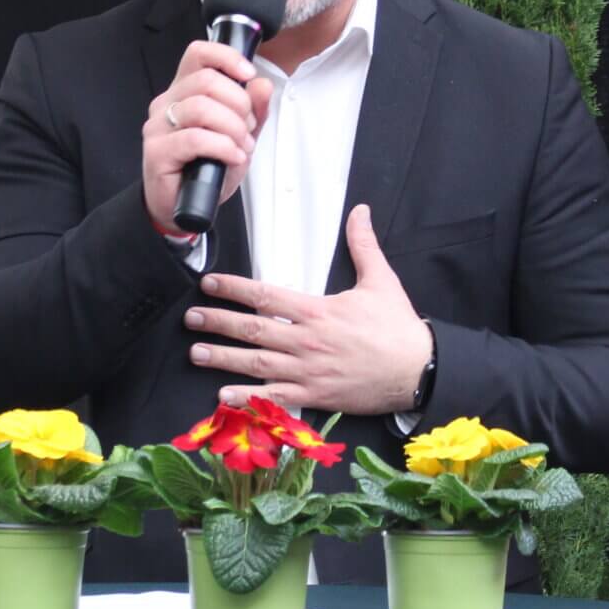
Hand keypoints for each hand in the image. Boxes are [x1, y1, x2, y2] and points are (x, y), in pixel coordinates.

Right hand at [142, 40, 273, 232]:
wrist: (183, 209)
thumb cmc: (206, 170)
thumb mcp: (239, 137)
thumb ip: (253, 112)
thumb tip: (262, 85)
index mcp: (184, 91)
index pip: (198, 54)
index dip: (226, 57)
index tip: (249, 74)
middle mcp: (167, 103)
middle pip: (206, 81)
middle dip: (239, 104)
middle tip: (247, 129)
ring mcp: (159, 127)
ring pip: (201, 108)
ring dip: (232, 128)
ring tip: (241, 147)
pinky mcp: (157, 151)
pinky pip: (195, 138)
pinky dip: (222, 147)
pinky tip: (232, 157)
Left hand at [185, 205, 433, 414]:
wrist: (418, 370)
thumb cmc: (398, 327)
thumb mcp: (381, 280)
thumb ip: (363, 245)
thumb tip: (360, 211)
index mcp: (317, 311)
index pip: (265, 296)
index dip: (233, 289)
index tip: (209, 284)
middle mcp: (306, 341)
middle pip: (252, 330)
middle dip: (217, 322)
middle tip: (191, 318)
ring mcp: (308, 371)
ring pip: (256, 363)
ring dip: (222, 358)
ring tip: (195, 353)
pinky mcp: (315, 395)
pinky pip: (274, 396)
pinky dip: (247, 397)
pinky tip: (222, 395)